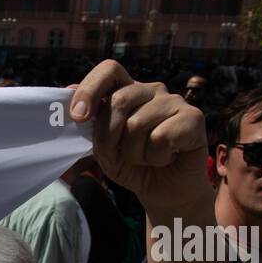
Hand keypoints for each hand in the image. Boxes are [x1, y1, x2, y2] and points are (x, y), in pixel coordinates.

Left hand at [68, 60, 212, 215]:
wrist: (165, 192)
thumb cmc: (134, 166)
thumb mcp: (103, 149)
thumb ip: (90, 123)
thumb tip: (68, 89)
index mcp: (128, 92)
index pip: (109, 70)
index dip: (90, 89)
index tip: (78, 117)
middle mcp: (152, 90)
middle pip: (119, 101)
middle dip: (110, 137)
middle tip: (122, 155)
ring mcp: (174, 101)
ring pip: (137, 124)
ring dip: (135, 154)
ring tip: (147, 158)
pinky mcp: (193, 117)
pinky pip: (161, 137)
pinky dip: (157, 157)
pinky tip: (167, 157)